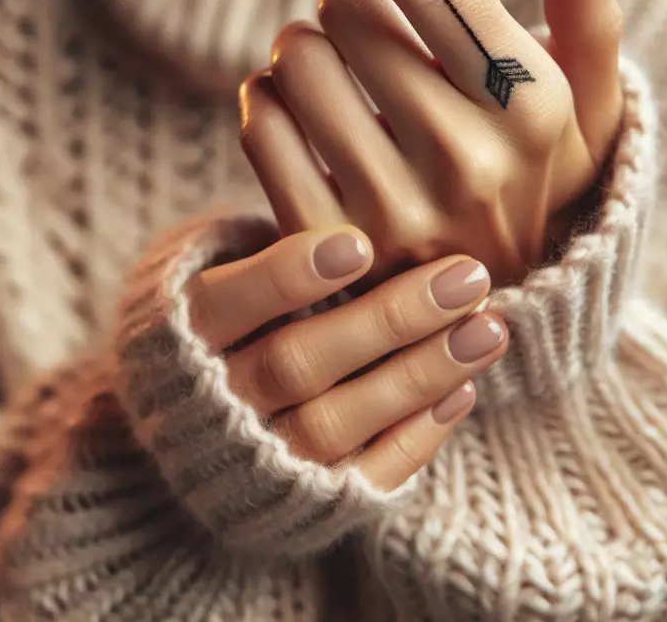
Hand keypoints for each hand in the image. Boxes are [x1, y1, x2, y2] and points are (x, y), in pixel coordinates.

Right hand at [187, 226, 507, 489]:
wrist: (192, 440)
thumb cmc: (226, 320)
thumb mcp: (214, 268)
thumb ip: (263, 237)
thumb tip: (343, 160)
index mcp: (177, 336)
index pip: (228, 304)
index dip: (289, 275)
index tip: (360, 241)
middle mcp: (212, 403)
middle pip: (295, 363)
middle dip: (386, 319)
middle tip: (466, 275)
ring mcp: (257, 462)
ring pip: (332, 425)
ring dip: (417, 375)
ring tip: (489, 327)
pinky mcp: (304, 507)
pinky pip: (362, 479)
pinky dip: (415, 436)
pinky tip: (462, 388)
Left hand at [240, 0, 625, 282]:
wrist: (503, 330)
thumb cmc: (547, 189)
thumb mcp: (591, 113)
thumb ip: (591, 21)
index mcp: (530, 96)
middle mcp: (466, 150)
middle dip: (355, 5)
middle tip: (388, 48)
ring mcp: (393, 205)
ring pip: (291, 56)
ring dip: (306, 54)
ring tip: (353, 92)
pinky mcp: (328, 246)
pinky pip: (257, 122)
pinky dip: (268, 104)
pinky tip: (311, 127)